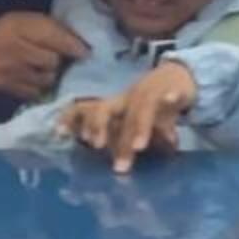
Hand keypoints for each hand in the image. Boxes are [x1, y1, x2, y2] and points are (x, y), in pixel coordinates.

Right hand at [0, 11, 90, 101]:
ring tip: (42, 69)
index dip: (71, 45)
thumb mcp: (24, 21)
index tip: (86, 52)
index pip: (50, 35)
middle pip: (51, 61)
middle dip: (58, 60)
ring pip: (46, 79)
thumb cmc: (7, 34)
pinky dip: (39, 87)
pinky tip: (33, 79)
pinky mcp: (6, 87)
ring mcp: (7, 70)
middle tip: (56, 58)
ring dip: (50, 76)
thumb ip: (49, 28)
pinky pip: (35, 92)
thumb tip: (81, 45)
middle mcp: (11, 47)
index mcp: (16, 25)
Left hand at [70, 59, 196, 173]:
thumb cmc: (151, 105)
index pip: (87, 110)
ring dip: (139, 127)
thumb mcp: (132, 123)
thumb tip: (101, 163)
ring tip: (138, 147)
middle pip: (108, 108)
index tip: (59, 134)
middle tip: (97, 146)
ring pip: (140, 108)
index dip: (72, 119)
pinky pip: (171, 94)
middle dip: (100, 125)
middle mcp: (127, 99)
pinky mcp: (173, 89)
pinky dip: (170, 98)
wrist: (179, 75)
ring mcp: (150, 93)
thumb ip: (118, 141)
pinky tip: (171, 100)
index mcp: (114, 106)